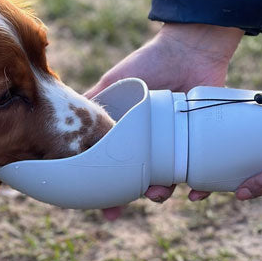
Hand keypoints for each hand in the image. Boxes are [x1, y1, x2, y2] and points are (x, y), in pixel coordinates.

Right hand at [85, 22, 242, 217]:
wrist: (191, 50)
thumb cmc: (150, 63)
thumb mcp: (114, 83)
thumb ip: (91, 100)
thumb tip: (57, 113)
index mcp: (131, 135)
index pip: (116, 166)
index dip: (105, 187)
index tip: (95, 204)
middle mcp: (153, 144)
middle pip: (140, 181)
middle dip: (128, 198)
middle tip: (116, 210)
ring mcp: (178, 146)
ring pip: (169, 181)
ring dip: (161, 194)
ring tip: (157, 193)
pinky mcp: (202, 142)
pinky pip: (203, 172)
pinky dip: (202, 187)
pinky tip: (195, 194)